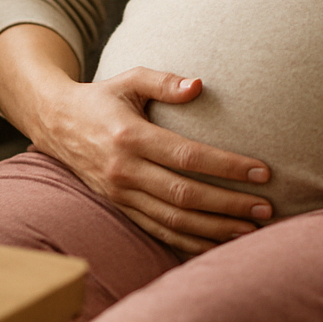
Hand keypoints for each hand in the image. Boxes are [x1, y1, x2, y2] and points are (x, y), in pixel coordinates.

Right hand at [31, 66, 274, 253]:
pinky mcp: (119, 207)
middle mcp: (124, 170)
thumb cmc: (102, 97)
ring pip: (173, 220)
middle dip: (229, 204)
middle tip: (265, 207)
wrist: (56, 122)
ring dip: (214, 228)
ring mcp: (120, 194)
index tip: (261, 172)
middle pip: (185, 194)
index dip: (226, 166)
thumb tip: (200, 85)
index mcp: (130, 137)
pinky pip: (157, 231)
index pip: (187, 157)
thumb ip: (165, 82)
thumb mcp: (130, 79)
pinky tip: (217, 242)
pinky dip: (188, 241)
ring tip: (250, 229)